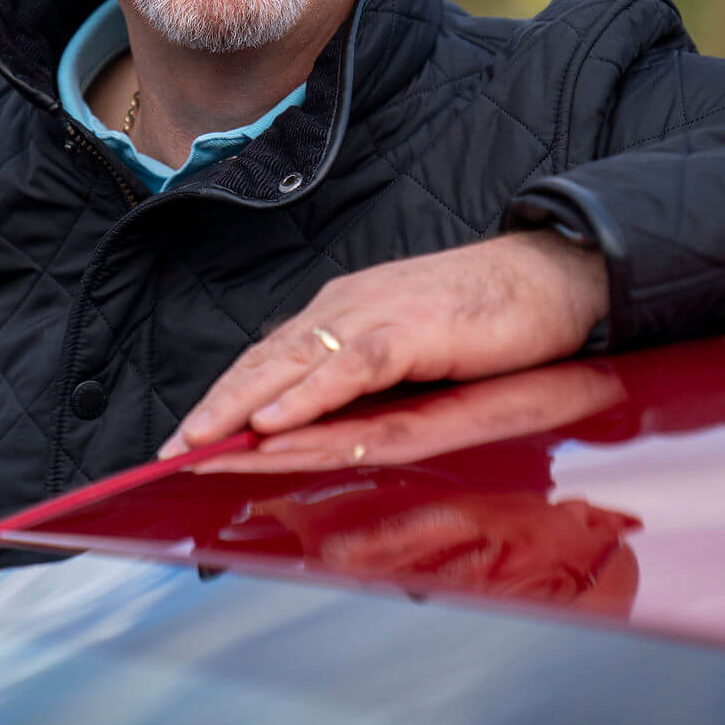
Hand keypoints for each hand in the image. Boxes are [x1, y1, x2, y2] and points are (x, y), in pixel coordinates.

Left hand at [157, 230, 609, 458]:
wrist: (555, 273)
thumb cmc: (490, 313)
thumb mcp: (414, 345)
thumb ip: (367, 376)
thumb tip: (324, 415)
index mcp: (346, 310)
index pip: (271, 356)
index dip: (227, 395)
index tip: (189, 435)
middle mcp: (348, 306)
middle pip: (266, 360)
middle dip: (216, 406)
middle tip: (169, 451)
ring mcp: (377, 315)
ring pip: (293, 364)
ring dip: (241, 406)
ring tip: (201, 441)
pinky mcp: (411, 332)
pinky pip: (347, 370)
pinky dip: (305, 397)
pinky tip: (272, 423)